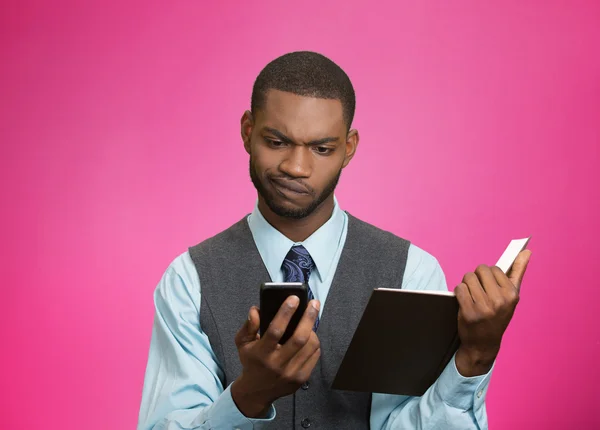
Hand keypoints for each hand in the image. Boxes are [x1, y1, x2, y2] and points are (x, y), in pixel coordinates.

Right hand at [230, 296, 320, 417]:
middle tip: (314, 303)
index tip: (294, 299)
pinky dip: (314, 343)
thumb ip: (248, 325)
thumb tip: (256, 309)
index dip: (285, 312)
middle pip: (299, 338)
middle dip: (309, 317)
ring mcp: (291, 373)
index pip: (275, 330)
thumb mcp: (242, 343)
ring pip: (310, 346)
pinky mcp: (302, 379)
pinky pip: (315, 355)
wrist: (257, 391)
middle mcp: (277, 365)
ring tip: (309, 321)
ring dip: (312, 330)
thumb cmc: (251, 361)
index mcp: (262, 354)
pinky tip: (309, 336)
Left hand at [454, 249, 531, 375]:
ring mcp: (484, 307)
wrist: (484, 343)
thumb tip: (526, 251)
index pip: (494, 269)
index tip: (489, 287)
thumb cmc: (498, 315)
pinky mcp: (469, 312)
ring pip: (468, 277)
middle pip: (480, 270)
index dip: (488, 276)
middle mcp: (499, 301)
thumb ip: (517, 272)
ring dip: (467, 284)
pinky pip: (459, 288)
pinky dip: (459, 292)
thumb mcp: (511, 297)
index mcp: (512, 295)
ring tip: (472, 296)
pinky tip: (464, 302)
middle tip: (479, 291)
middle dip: (477, 277)